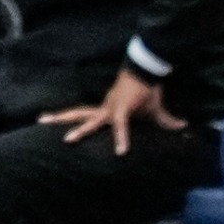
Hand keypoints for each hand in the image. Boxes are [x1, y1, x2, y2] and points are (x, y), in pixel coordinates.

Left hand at [44, 68, 187, 154]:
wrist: (150, 72)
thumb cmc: (147, 89)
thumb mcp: (155, 111)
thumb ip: (166, 121)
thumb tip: (184, 126)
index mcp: (106, 109)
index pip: (83, 114)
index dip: (68, 117)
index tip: (50, 119)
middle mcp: (104, 108)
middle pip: (78, 113)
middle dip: (60, 118)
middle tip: (40, 120)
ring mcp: (111, 109)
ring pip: (91, 120)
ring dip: (80, 130)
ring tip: (66, 141)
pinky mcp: (123, 110)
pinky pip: (121, 126)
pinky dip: (121, 138)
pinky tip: (122, 152)